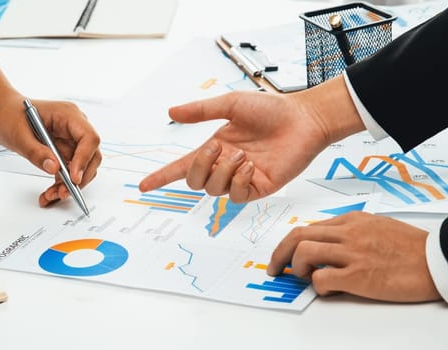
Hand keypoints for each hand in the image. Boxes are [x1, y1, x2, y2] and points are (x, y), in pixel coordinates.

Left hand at [0, 43, 100, 206]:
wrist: (2, 111)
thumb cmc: (9, 113)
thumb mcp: (18, 134)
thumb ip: (36, 152)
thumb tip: (54, 168)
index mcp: (68, 115)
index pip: (88, 138)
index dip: (84, 159)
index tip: (73, 177)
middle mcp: (73, 127)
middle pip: (90, 156)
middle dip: (78, 177)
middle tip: (62, 192)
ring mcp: (69, 140)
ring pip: (80, 167)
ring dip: (68, 185)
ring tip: (51, 196)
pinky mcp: (62, 151)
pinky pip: (68, 171)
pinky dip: (60, 184)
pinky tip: (49, 194)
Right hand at [139, 75, 365, 201]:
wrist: (303, 119)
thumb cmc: (272, 109)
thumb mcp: (231, 104)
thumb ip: (201, 110)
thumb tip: (171, 112)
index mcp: (215, 147)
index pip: (182, 166)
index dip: (162, 177)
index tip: (143, 186)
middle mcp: (225, 165)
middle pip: (194, 181)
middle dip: (200, 165)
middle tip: (218, 147)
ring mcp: (241, 179)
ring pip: (213, 190)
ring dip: (223, 170)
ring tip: (243, 154)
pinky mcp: (258, 188)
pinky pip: (235, 195)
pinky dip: (239, 180)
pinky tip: (251, 166)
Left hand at [267, 212, 440, 302]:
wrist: (438, 260)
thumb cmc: (414, 248)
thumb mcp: (380, 227)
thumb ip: (354, 233)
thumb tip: (331, 246)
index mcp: (353, 220)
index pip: (310, 227)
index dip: (292, 242)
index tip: (285, 255)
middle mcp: (349, 232)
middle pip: (298, 235)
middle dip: (279, 253)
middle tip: (274, 268)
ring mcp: (352, 253)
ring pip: (303, 252)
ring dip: (296, 267)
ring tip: (305, 278)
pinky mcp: (358, 275)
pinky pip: (321, 279)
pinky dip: (318, 287)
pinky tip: (330, 290)